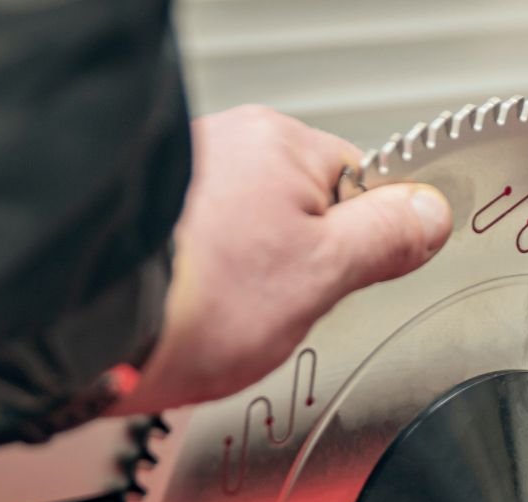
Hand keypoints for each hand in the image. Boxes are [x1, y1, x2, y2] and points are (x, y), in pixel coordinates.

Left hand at [110, 105, 451, 414]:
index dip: (362, 244)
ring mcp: (190, 179)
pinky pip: (215, 248)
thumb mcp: (322, 273)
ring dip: (256, 277)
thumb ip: (387, 237)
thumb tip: (432, 213)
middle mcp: (231, 145)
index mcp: (282, 146)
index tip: (343, 278)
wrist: (95, 330)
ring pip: (260, 236)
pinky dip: (215, 280)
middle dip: (304, 266)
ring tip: (232, 311)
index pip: (362, 186)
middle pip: (309, 212)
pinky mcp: (159, 216)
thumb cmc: (201, 301)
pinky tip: (202, 307)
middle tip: (281, 304)